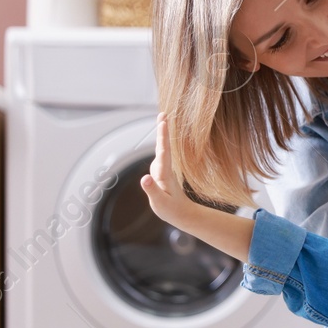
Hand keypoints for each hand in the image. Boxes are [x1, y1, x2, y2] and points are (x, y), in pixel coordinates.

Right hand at [139, 113, 196, 227]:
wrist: (182, 213)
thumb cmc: (170, 209)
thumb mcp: (160, 203)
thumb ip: (152, 190)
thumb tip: (145, 178)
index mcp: (164, 175)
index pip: (163, 153)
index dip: (162, 137)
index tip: (163, 123)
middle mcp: (165, 169)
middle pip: (163, 147)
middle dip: (163, 130)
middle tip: (163, 114)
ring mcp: (163, 169)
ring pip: (162, 148)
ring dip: (162, 133)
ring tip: (163, 118)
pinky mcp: (161, 170)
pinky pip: (160, 152)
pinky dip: (160, 141)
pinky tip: (161, 133)